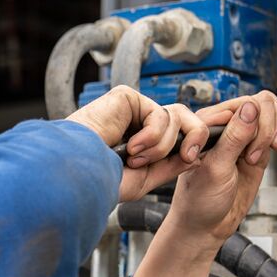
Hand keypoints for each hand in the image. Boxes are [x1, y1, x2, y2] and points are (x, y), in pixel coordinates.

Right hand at [66, 86, 209, 201]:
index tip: (192, 158)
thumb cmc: (102, 179)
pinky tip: (131, 147)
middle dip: (194, 136)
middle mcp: (139, 123)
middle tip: (186, 155)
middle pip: (184, 117)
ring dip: (159, 146)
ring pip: (173, 118)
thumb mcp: (145, 178)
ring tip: (135, 158)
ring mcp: (133, 109)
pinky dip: (151, 136)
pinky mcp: (126, 97)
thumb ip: (171, 166)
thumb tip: (197, 156)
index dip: (192, 142)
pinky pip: (158, 114)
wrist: (80, 173)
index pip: (178, 133)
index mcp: (144, 140)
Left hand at [164, 91, 276, 245]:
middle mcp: (225, 125)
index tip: (252, 153)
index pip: (243, 103)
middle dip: (267, 128)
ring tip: (265, 154)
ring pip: (270, 112)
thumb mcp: (216, 169)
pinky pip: (273, 127)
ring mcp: (242, 136)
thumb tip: (251, 107)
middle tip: (255, 157)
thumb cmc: (199, 200)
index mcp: (207, 125)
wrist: (205, 226)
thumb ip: (234, 138)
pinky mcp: (255, 148)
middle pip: (261, 103)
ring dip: (276, 129)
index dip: (256, 123)